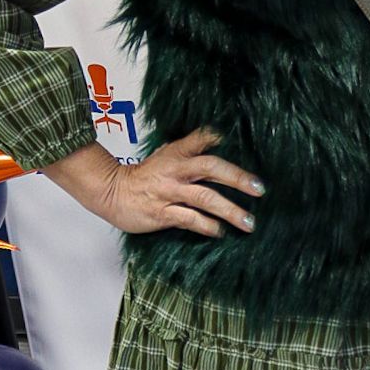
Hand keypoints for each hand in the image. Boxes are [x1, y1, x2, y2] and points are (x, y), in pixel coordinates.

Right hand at [44, 128, 264, 236]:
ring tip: (249, 222)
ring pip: (205, 198)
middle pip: (210, 167)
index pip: (201, 140)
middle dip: (237, 178)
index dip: (220, 137)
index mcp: (177, 153)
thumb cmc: (144, 176)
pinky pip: (189, 219)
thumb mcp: (166, 155)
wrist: (110, 192)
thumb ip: (190, 151)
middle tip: (259, 189)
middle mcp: (175, 170)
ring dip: (230, 210)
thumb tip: (220, 144)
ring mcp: (169, 192)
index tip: (244, 140)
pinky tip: (220, 232)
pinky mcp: (161, 213)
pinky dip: (208, 226)